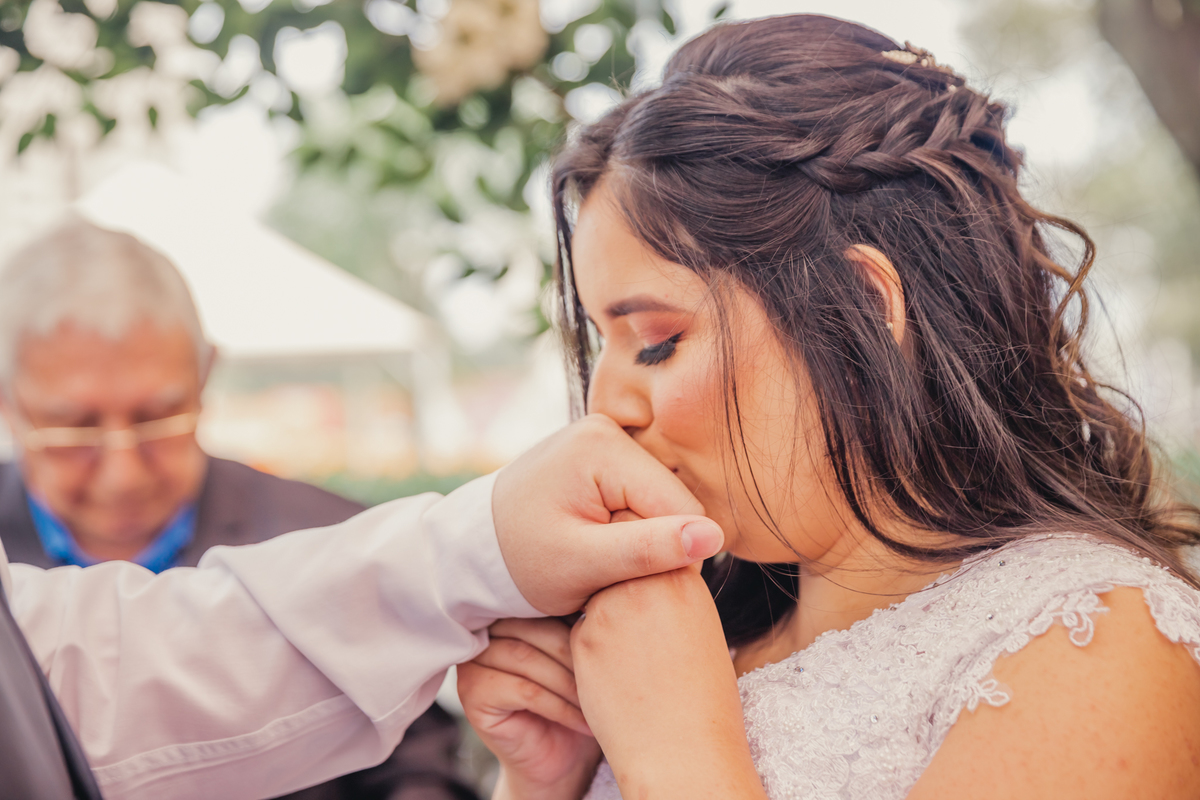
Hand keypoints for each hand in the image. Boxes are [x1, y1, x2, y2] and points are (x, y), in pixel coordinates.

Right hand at [458, 618, 600, 799]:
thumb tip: (605, 583)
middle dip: (575, 651)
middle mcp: (482, 632)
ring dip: (569, 681)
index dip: (577, 617)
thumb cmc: (577, 698)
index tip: (612, 635)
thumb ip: (578, 618)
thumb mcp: (581, 652)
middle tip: (606, 674)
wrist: (560, 760)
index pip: (541, 600)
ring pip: (527, 658)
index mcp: (507, 612)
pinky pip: (524, 691)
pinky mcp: (472, 696)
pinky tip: (583, 720)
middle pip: (532, 626)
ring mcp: (471, 663)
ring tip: (597, 701)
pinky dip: (560, 706)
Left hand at [493, 414, 724, 614]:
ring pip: (659, 502)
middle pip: (671, 501)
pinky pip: (639, 497)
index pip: (681, 507)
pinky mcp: (601, 456)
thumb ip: (647, 550)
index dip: (673, 556)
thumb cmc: (518, 562)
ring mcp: (603, 439)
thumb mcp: (581, 565)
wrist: (471, 548)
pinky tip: (599, 547)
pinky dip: (628, 528)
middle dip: (653, 544)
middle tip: (610, 576)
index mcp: (603, 447)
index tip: (634, 586)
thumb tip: (714, 538)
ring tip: (600, 562)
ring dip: (641, 539)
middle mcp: (606, 429)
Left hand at [570, 566, 766, 799]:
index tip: (648, 579)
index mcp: (682, 576)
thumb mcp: (698, 624)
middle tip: (635, 617)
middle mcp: (645, 583)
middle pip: (616, 558)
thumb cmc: (700, 692)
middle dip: (617, 575)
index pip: (649, 536)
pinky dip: (594, 645)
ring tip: (632, 651)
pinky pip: (581, 627)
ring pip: (595, 591)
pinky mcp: (584, 639)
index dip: (643, 553)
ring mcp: (611, 609)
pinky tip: (617, 672)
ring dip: (605, 610)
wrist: (682, 748)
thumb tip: (643, 567)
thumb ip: (669, 587)